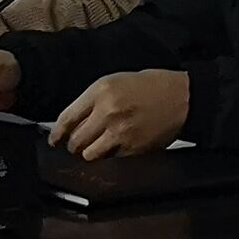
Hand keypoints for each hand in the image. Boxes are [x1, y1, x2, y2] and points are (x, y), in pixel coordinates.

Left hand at [51, 70, 189, 163]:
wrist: (183, 98)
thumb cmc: (153, 86)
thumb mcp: (117, 80)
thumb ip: (94, 99)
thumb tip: (76, 120)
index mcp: (101, 91)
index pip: (67, 118)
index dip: (57, 133)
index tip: (55, 139)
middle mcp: (107, 112)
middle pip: (75, 140)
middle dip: (74, 144)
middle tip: (77, 144)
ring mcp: (120, 132)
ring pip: (89, 154)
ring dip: (90, 152)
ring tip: (97, 147)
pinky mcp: (132, 148)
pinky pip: (111, 158)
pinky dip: (111, 155)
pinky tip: (118, 146)